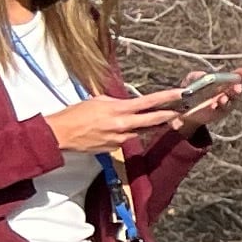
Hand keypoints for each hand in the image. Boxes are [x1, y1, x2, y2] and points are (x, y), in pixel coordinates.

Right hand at [46, 89, 183, 157]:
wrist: (60, 134)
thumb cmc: (75, 115)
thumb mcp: (98, 101)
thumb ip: (116, 102)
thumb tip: (127, 104)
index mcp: (119, 109)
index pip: (149, 102)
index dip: (167, 97)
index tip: (181, 94)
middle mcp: (123, 125)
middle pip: (154, 120)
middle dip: (168, 115)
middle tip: (179, 111)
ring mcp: (120, 138)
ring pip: (141, 131)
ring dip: (146, 126)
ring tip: (146, 119)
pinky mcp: (114, 148)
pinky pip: (126, 140)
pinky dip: (126, 134)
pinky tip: (114, 130)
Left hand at [180, 66, 241, 130]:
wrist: (185, 108)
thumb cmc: (191, 90)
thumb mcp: (191, 79)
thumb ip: (197, 76)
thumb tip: (202, 75)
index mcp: (223, 80)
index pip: (235, 76)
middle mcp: (227, 91)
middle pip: (236, 89)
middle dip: (237, 88)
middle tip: (237, 87)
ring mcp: (224, 102)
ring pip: (231, 100)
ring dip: (228, 99)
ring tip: (222, 98)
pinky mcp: (220, 112)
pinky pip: (222, 110)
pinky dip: (219, 107)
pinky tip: (214, 105)